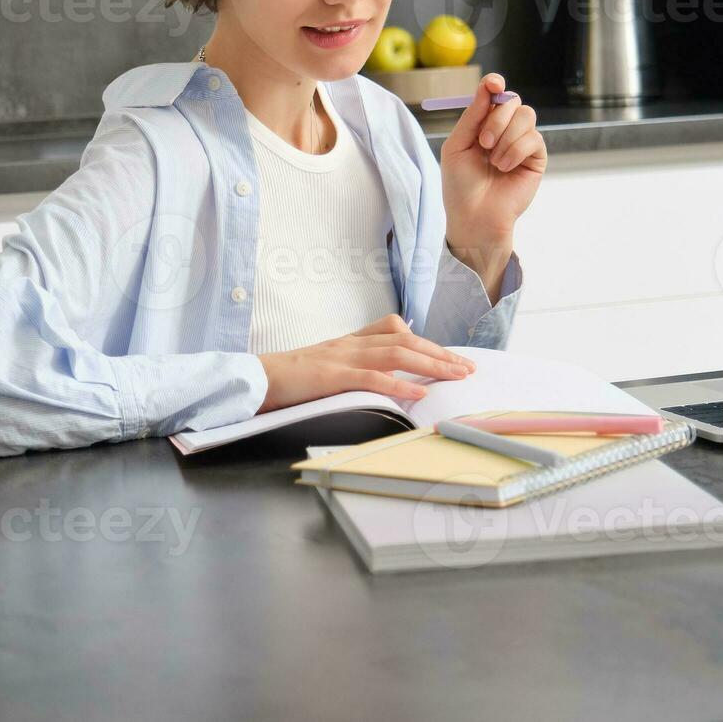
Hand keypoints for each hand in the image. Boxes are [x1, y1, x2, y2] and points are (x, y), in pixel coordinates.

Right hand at [255, 314, 476, 411]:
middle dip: (440, 354)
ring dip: (431, 364)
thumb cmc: (289, 380)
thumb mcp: (326, 367)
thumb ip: (353, 367)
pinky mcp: (331, 376)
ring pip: (396, 353)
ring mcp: (341, 358)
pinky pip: (371, 377)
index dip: (427, 342)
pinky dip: (399, 384)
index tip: (451, 356)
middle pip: (405, 340)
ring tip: (456, 375)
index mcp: (350, 342)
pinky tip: (419, 392)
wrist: (255, 379)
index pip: (396, 331)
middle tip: (468, 368)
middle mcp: (350, 344)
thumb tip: (383, 379)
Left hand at [439, 73, 543, 288]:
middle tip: (483, 142)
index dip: (495, 84)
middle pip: (512, 101)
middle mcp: (505, 130)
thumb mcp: (457, 146)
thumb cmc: (460, 185)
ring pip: (526, 115)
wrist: (474, 216)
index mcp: (484, 123)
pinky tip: (505, 167)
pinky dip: (515, 151)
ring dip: (506, 137)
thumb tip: (488, 86)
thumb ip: (472, 116)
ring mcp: (522, 143)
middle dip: (497, 118)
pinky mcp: (536, 158)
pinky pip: (534, 138)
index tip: (494, 84)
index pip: (495, 94)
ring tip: (493, 161)